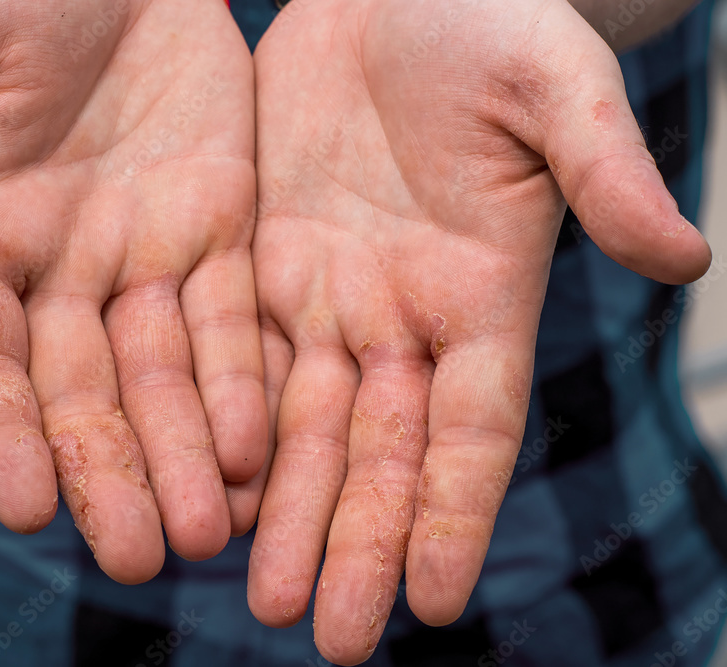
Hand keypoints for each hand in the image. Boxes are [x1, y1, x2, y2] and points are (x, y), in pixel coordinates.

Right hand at [0, 0, 265, 583]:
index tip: (23, 507)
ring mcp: (143, 260)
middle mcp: (61, 273)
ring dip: (187, 455)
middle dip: (110, 473)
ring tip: (209, 533)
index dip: (0, 432)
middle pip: (83, 393)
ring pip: (165, 377)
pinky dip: (242, 387)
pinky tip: (257, 453)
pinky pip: (233, 323)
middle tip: (138, 558)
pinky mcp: (219, 234)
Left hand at [238, 0, 710, 661]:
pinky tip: (206, 494)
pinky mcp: (261, 261)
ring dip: (282, 511)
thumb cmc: (489, 22)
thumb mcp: (553, 84)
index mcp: (477, 293)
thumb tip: (686, 255)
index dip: (454, 512)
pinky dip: (223, 431)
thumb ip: (604, 168)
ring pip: (300, 425)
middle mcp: (398, 315)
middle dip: (355, 541)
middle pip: (378, 451)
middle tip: (327, 637)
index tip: (435, 603)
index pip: (471, 428)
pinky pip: (234, 361)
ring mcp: (326, 294)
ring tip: (259, 599)